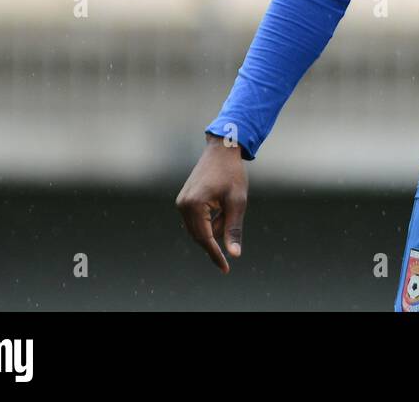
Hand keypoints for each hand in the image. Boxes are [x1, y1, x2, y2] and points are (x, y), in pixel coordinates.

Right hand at [176, 133, 247, 273]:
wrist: (222, 150)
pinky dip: (210, 220)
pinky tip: (221, 203)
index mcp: (194, 205)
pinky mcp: (184, 201)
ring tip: (227, 204)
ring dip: (216, 225)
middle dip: (217, 237)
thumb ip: (233, 228)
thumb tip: (234, 254)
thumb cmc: (232, 174)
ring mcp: (181, 203)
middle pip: (200, 236)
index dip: (216, 255)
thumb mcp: (237, 202)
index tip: (226, 269)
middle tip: (231, 233)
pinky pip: (197, 220)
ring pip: (199, 229)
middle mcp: (182, 205)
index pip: (205, 239)